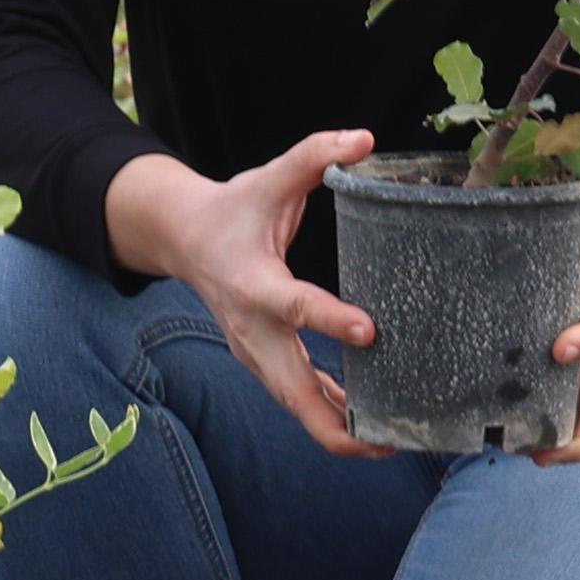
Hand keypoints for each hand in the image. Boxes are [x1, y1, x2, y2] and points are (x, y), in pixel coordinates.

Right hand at [104, 129, 385, 455]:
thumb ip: (315, 155)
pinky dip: (333, 416)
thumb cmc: (235, 209)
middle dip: (338, 421)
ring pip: (298, 408)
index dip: (330, 321)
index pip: (295, 306)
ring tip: (394, 441)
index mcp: (254, 283)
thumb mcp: (271, 178)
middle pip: (293, 393)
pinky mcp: (265, 364)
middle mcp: (253, 330)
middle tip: (390, 434)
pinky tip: (372, 425)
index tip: (370, 331)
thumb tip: (363, 139)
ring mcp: (257, 354)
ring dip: (340, 430)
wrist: (185, 240)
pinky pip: (300, 400)